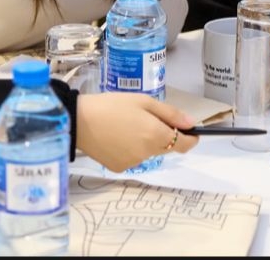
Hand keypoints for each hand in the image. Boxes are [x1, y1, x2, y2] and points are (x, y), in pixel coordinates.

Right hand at [76, 93, 198, 171]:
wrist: (79, 121)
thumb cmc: (113, 106)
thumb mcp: (145, 102)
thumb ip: (170, 114)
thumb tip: (191, 123)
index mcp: (157, 136)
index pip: (184, 145)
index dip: (191, 138)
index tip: (191, 131)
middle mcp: (148, 154)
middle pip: (167, 147)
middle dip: (165, 135)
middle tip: (148, 118)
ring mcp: (133, 164)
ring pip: (150, 152)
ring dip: (147, 142)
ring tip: (128, 125)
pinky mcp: (119, 168)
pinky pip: (134, 158)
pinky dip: (132, 149)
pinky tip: (118, 137)